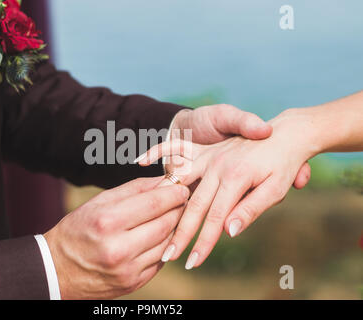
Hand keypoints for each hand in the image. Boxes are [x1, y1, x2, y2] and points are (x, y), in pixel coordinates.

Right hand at [44, 177, 189, 298]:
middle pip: (165, 223)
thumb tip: (163, 180)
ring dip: (174, 227)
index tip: (182, 186)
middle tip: (181, 199)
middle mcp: (118, 248)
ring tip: (170, 216)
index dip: (173, 193)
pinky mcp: (133, 283)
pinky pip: (160, 261)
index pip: (154, 203)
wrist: (57, 270)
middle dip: (178, 209)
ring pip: (167, 243)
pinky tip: (158, 236)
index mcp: (107, 222)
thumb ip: (134, 190)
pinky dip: (164, 246)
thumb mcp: (99, 203)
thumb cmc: (77, 230)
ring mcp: (127, 269)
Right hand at [138, 109, 314, 268]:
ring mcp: (207, 156)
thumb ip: (251, 208)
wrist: (285, 133)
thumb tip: (230, 231)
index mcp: (235, 178)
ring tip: (151, 221)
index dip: (203, 242)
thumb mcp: (276, 188)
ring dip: (164, 203)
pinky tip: (141, 161)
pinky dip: (157, 152)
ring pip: (179, 182)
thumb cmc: (284, 164)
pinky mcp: (203, 149)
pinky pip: (176, 148)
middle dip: (180, 233)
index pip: (215, 218)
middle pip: (193, 205)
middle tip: (168, 256)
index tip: (193, 262)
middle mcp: (216, 166)